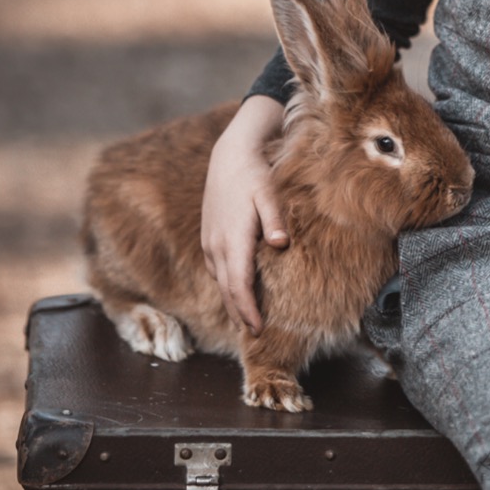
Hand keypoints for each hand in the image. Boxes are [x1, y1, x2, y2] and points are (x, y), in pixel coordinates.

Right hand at [201, 95, 289, 334]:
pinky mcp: (209, 236)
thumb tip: (280, 244)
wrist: (229, 154)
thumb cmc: (254, 174)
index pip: (238, 285)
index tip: (258, 328)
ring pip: (219, 280)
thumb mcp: (268, 194)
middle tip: (254, 334)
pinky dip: (226, 284)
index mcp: (233, 239)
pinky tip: (236, 290)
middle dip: (240, 313)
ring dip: (231, 301)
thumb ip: (275, 220)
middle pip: (227, 289)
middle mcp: (217, 245)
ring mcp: (210, 241)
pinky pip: (215, 268)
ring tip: (246, 319)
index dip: (247, 310)